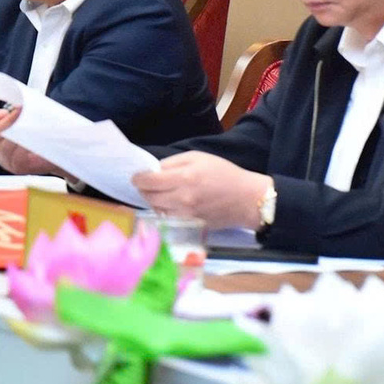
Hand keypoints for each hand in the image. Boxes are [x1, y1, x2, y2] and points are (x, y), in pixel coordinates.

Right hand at [0, 107, 60, 174]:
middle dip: (9, 120)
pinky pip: (18, 156)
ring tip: (31, 125)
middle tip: (23, 112)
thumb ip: (15, 111)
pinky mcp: (17, 168)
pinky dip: (26, 146)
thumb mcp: (23, 119)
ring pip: (6, 145)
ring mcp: (5, 160)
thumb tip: (16, 104)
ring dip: (19, 132)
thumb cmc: (36, 133)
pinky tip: (35, 141)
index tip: (4, 112)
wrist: (53, 154)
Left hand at [132, 151, 272, 228]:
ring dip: (153, 201)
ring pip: (157, 209)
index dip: (138, 178)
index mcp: (184, 178)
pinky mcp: (191, 225)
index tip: (136, 176)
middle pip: (149, 197)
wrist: (247, 199)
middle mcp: (182, 199)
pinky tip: (169, 203)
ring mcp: (186, 215)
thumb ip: (173, 163)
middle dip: (143, 190)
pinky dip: (164, 211)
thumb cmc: (224, 174)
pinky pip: (169, 218)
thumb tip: (154, 170)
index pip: (149, 181)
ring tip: (157, 193)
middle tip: (144, 184)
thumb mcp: (198, 158)